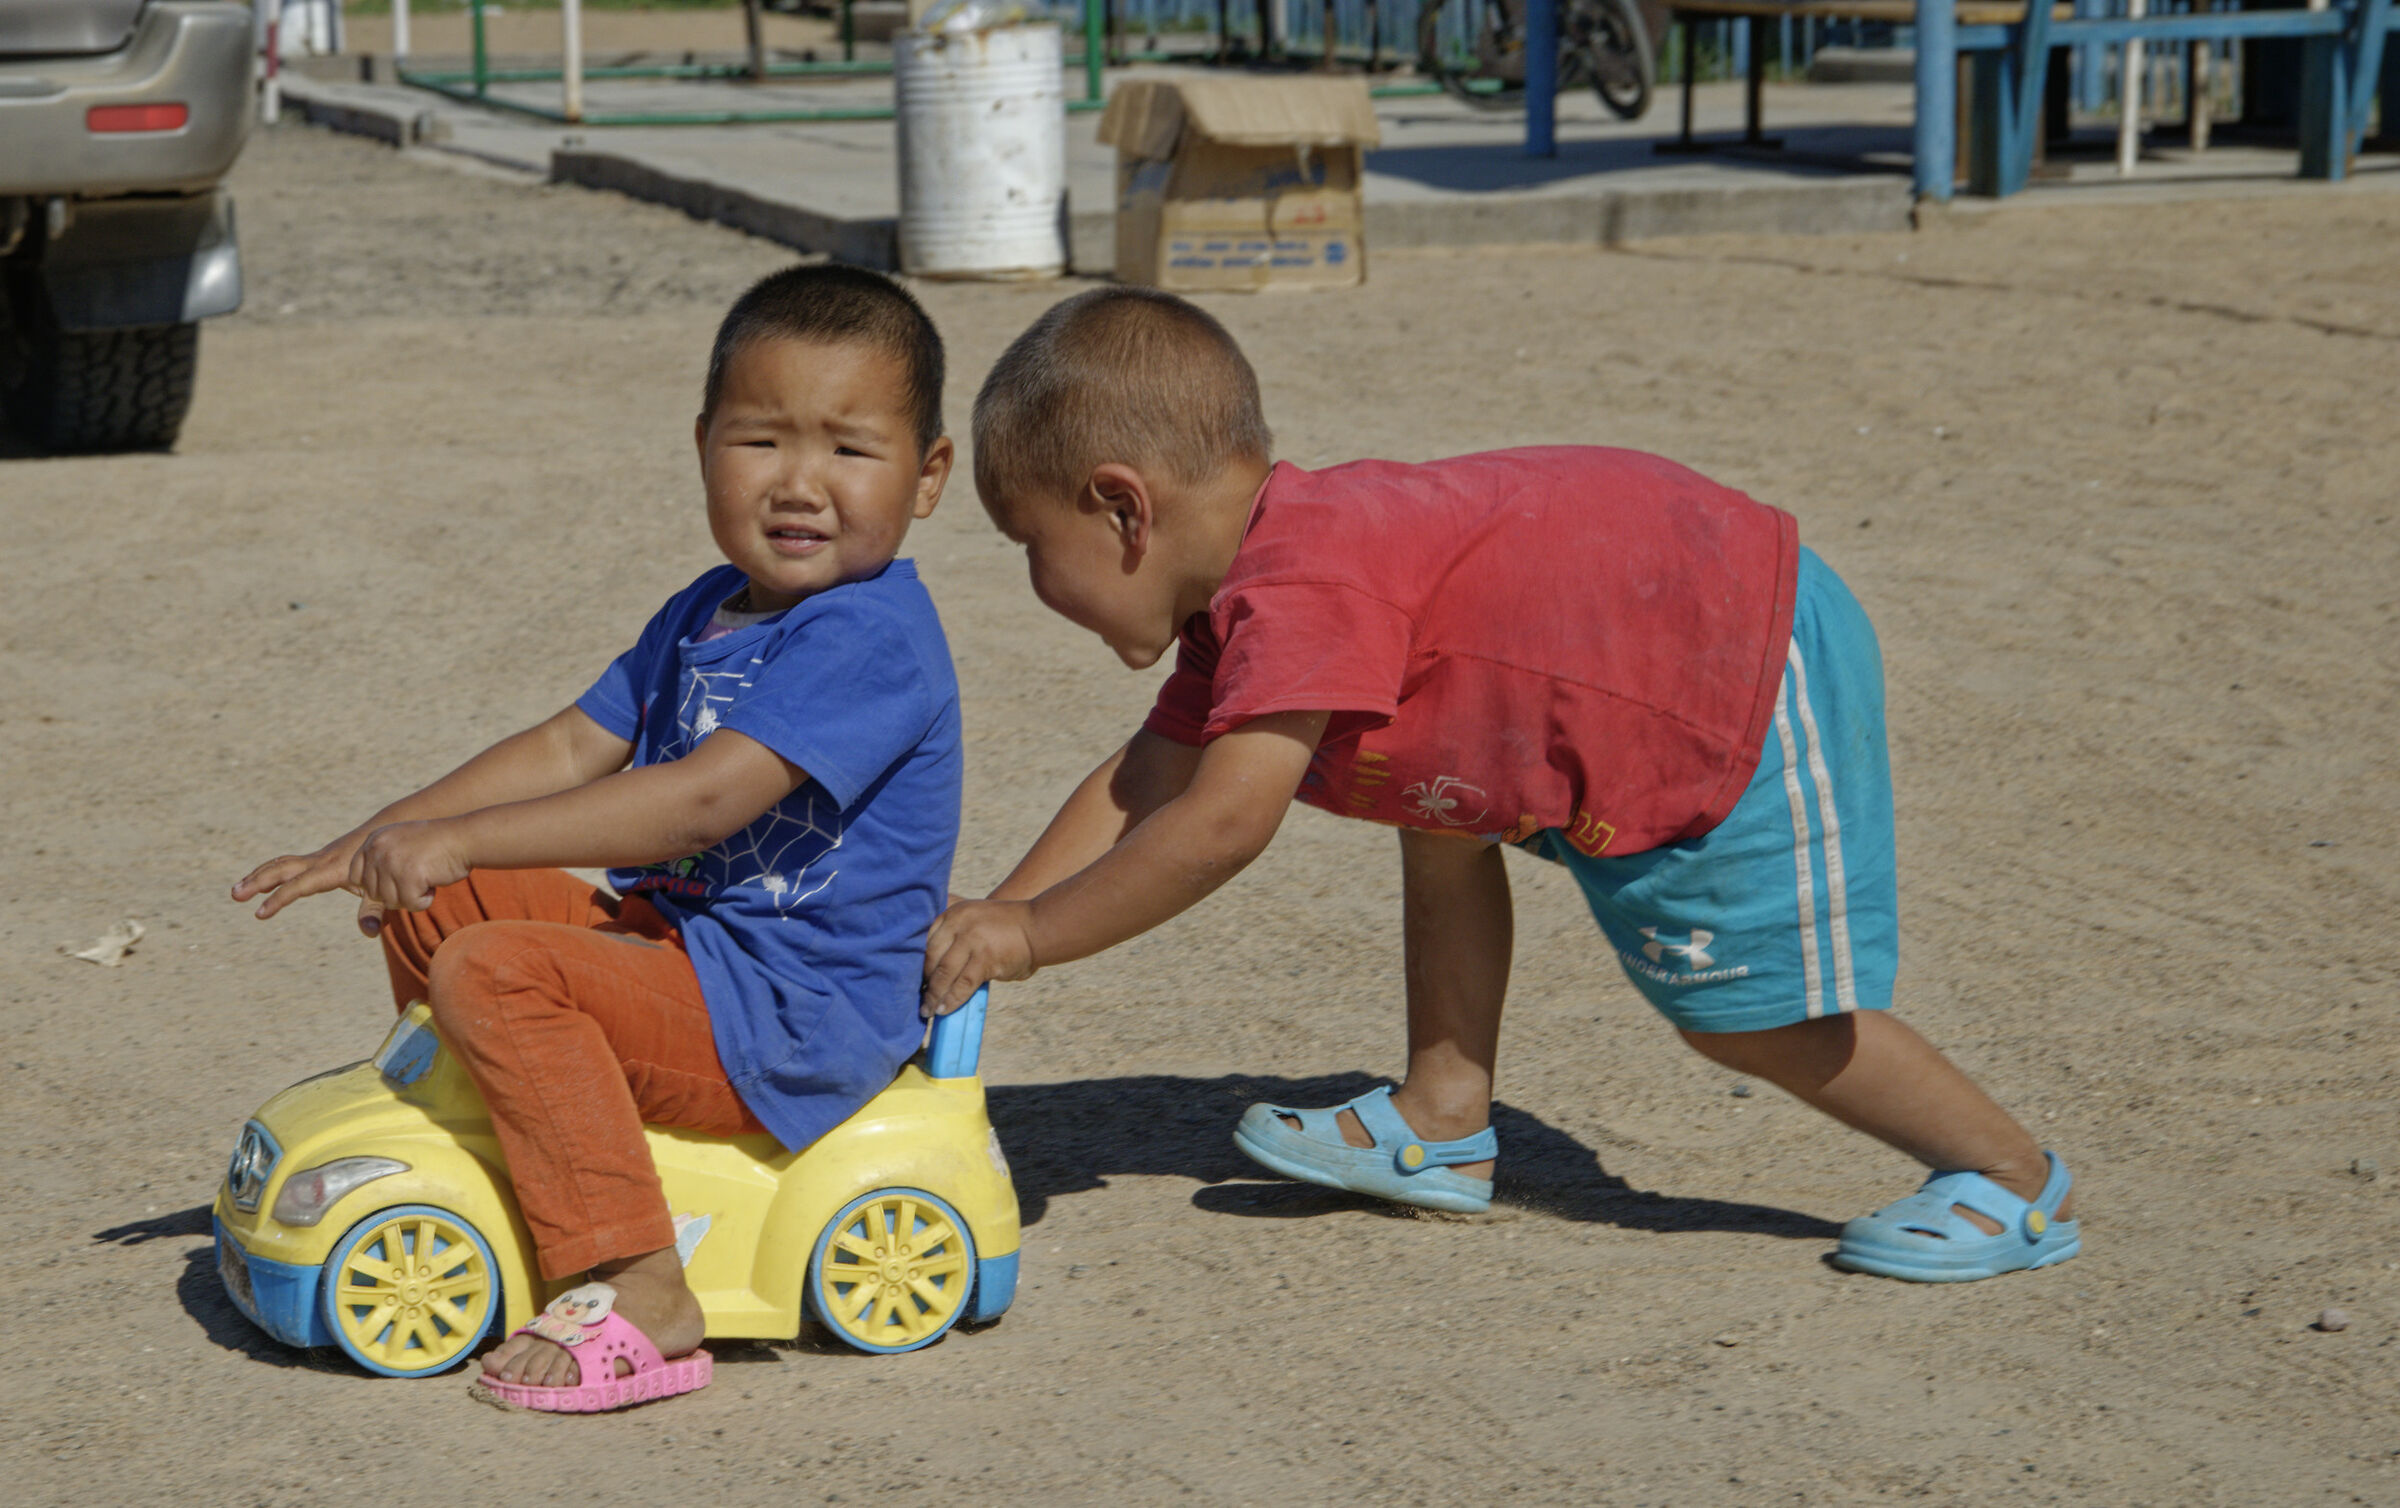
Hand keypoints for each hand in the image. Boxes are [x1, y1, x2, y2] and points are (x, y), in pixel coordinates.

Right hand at [235, 830, 384, 934]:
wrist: (385, 834)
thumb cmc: (383, 865)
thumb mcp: (381, 891)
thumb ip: (373, 911)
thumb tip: (369, 933)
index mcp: (331, 870)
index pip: (298, 886)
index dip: (278, 900)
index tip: (259, 914)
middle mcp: (319, 861)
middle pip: (281, 869)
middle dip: (257, 882)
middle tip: (235, 895)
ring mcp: (316, 858)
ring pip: (281, 864)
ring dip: (257, 875)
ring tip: (237, 890)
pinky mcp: (317, 858)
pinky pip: (288, 864)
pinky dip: (270, 871)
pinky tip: (259, 882)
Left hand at [346, 820, 473, 915]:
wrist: (466, 837)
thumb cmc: (438, 848)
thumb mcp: (402, 853)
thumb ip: (380, 874)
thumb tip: (366, 928)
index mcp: (373, 840)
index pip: (356, 877)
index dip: (377, 885)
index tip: (399, 877)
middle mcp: (377, 849)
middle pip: (374, 894)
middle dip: (398, 892)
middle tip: (419, 874)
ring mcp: (391, 862)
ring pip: (391, 902)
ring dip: (413, 896)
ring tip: (428, 874)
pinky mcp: (408, 875)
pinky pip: (411, 905)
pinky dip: (425, 899)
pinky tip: (435, 880)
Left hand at [922, 899, 1037, 1015]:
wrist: (1037, 927)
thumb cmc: (1004, 927)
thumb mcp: (974, 917)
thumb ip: (954, 933)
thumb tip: (930, 968)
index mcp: (954, 912)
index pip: (925, 939)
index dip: (915, 962)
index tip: (909, 978)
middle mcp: (959, 923)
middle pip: (930, 957)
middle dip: (922, 980)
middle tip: (916, 997)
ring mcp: (972, 940)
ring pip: (943, 973)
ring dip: (933, 995)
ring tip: (927, 1010)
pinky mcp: (985, 959)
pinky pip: (962, 984)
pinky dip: (951, 999)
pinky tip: (944, 1009)